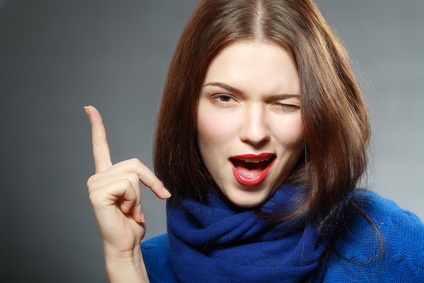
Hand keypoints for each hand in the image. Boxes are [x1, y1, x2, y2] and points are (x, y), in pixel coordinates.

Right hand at [85, 106, 169, 280]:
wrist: (126, 244)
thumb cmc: (132, 222)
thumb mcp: (139, 195)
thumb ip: (138, 179)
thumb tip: (150, 181)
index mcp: (106, 176)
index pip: (100, 147)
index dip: (97, 127)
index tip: (89, 108)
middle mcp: (97, 177)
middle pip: (134, 164)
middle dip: (147, 184)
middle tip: (138, 207)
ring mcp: (95, 184)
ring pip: (133, 175)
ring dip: (139, 196)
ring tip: (129, 211)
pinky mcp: (97, 193)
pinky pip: (129, 185)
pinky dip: (134, 201)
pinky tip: (124, 212)